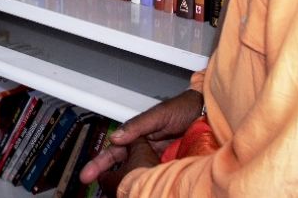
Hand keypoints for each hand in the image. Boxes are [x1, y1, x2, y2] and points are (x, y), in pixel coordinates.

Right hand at [79, 88, 202, 187]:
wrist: (209, 113)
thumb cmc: (184, 108)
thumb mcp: (159, 115)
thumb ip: (137, 125)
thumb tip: (115, 137)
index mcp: (139, 136)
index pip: (115, 152)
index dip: (100, 163)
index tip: (88, 174)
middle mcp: (147, 149)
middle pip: (124, 166)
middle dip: (109, 178)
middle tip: (94, 186)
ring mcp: (161, 161)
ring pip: (140, 173)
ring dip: (129, 183)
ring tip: (119, 192)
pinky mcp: (174, 167)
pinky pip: (159, 177)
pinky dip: (150, 183)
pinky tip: (143, 189)